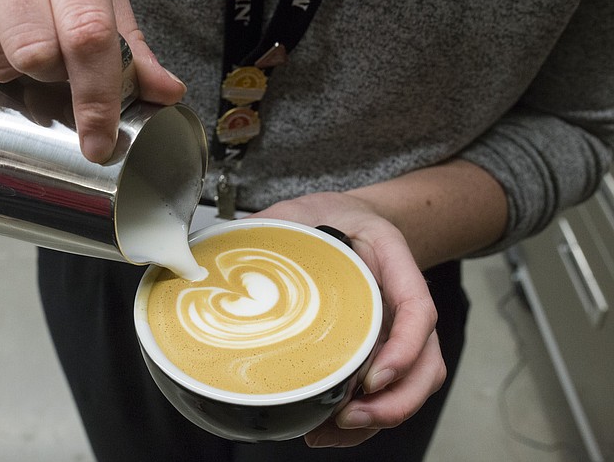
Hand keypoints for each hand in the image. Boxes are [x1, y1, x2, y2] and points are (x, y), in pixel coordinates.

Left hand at [250, 192, 446, 446]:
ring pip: (414, 382)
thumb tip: (215, 261)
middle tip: (349, 416)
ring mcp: (395, 327)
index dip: (402, 348)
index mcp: (392, 259)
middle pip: (426, 361)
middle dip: (395, 401)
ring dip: (381, 416)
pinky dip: (368, 416)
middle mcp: (402, 299)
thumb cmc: (325, 215)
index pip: (416, 308)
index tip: (373, 376)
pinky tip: (331, 428)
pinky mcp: (379, 347)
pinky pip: (389, 389)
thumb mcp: (298, 211)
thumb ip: (268, 230)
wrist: (344, 217)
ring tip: (333, 430)